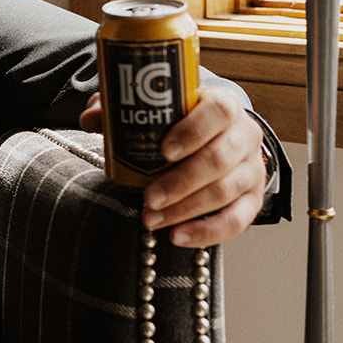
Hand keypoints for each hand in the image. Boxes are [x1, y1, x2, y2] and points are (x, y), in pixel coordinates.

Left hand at [79, 87, 266, 247]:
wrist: (213, 141)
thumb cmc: (178, 124)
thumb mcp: (154, 110)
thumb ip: (121, 108)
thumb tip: (91, 119)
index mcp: (223, 105)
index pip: (218, 111)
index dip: (193, 131)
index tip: (163, 151)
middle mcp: (244, 135)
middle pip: (219, 158)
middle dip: (181, 182)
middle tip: (148, 197)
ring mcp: (252, 169)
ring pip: (225, 191)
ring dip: (185, 209)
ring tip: (151, 219)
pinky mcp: (252, 199)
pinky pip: (237, 220)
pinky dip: (206, 232)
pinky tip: (177, 236)